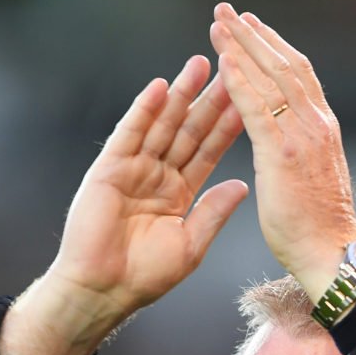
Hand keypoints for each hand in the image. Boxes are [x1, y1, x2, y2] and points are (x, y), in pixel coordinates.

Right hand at [0, 55, 247, 354]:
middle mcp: (158, 175)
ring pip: (162, 124)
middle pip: (189, 130)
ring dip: (181, 94)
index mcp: (179, 193)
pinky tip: (160, 88)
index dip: (229, 126)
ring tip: (201, 65)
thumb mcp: (191, 245)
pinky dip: (144, 110)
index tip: (251, 100)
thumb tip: (242, 185)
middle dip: (211, 100)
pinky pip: (130, 133)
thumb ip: (214, 212)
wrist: (104, 289)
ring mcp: (133, 168)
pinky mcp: (109, 168)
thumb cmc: (145, 276)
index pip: (209, 151)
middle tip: (232, 68)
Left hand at [210, 3, 355, 299]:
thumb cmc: (318, 227)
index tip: (254, 29)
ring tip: (219, 23)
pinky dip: (239, 80)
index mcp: (322, 130)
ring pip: (270, 77)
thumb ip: (302, 152)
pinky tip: (222, 60)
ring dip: (242, 47)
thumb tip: (290, 143)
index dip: (274, 48)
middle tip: (230, 11)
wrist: (330, 252)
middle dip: (254, 36)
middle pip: (284, 65)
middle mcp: (315, 124)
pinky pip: (255, 107)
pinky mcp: (280, 152)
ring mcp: (300, 136)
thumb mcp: (313, 177)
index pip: (298, 76)